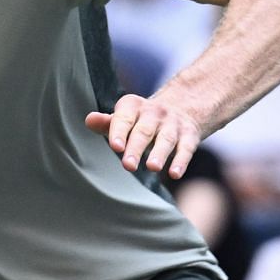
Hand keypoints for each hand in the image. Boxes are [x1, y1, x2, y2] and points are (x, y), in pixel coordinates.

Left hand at [84, 93, 201, 177]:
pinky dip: (181, 161)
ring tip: (152, 168)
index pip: (124, 118)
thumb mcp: (125, 117)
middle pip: (144, 131)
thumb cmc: (142, 119)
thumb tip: (89, 120)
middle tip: (128, 165)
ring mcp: (173, 124)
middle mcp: (154, 113)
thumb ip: (107, 123)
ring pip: (166, 139)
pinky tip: (174, 174)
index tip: (115, 146)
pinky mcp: (189, 135)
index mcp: (133, 106)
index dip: (119, 131)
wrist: (182, 106)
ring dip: (159, 153)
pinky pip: (186, 148)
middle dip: (136, 148)